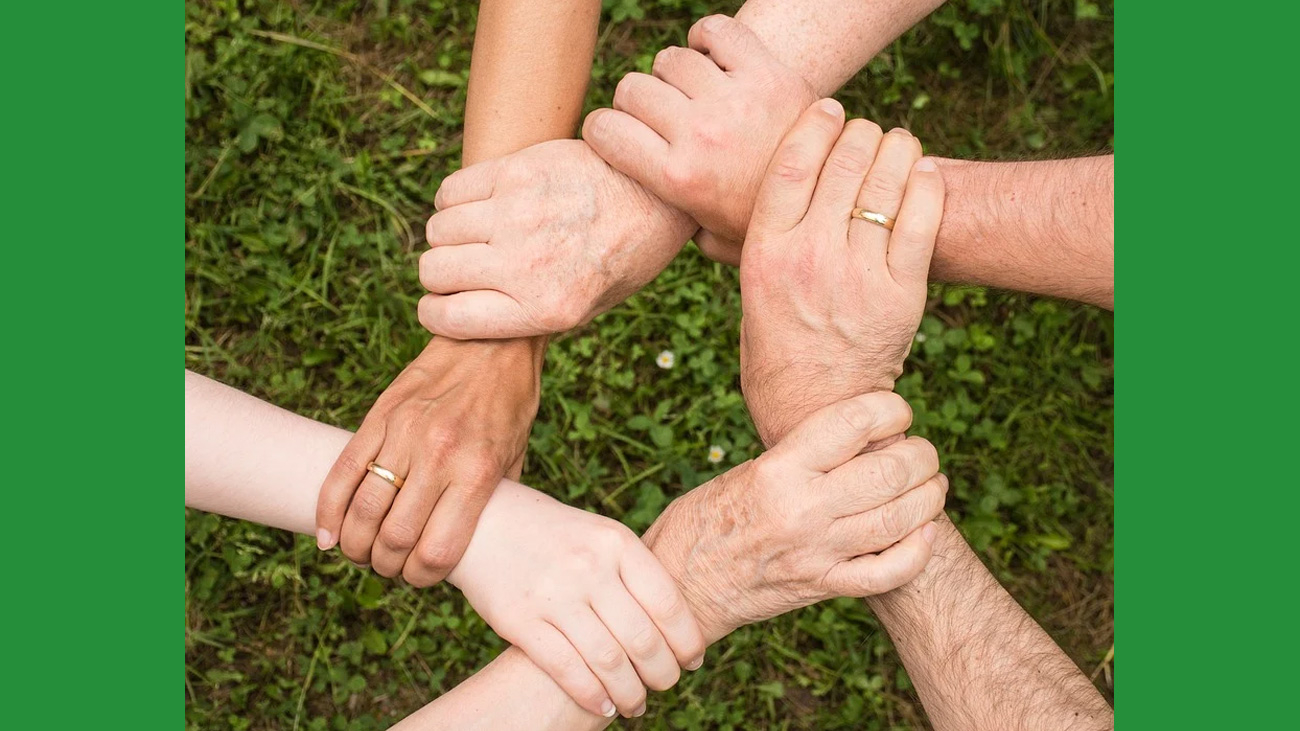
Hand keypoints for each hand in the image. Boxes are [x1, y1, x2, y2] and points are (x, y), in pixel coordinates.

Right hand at [315, 337, 541, 584]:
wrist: (492, 340)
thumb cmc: (510, 404)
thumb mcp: (515, 457)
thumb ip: (492, 502)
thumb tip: (473, 546)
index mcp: (476, 473)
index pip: (436, 551)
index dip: (422, 578)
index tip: (420, 578)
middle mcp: (438, 456)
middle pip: (394, 537)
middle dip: (386, 566)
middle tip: (389, 567)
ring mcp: (404, 434)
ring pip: (363, 509)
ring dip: (356, 544)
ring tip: (361, 552)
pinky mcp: (380, 416)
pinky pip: (343, 471)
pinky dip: (328, 510)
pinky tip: (328, 534)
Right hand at [418, 139, 695, 338]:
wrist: (658, 195)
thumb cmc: (622, 256)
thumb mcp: (587, 308)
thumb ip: (528, 316)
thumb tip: (465, 315)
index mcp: (546, 309)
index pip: (448, 318)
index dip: (435, 313)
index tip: (441, 305)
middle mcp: (527, 264)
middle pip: (434, 271)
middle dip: (440, 274)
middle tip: (463, 268)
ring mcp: (519, 214)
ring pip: (438, 230)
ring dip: (448, 236)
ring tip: (475, 235)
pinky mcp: (517, 171)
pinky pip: (451, 191)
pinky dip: (453, 201)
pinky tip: (479, 205)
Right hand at [448, 481, 705, 718]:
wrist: (483, 521)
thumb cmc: (555, 534)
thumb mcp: (600, 535)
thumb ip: (633, 572)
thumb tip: (676, 626)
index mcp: (617, 542)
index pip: (668, 604)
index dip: (687, 641)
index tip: (692, 660)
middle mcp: (589, 567)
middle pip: (643, 639)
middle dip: (662, 674)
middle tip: (665, 686)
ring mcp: (553, 594)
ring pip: (608, 662)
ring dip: (630, 693)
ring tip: (636, 704)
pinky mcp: (520, 620)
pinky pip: (566, 669)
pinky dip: (592, 696)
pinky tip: (604, 706)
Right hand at [583, 14, 817, 264]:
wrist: (836, 197)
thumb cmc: (767, 222)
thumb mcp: (716, 242)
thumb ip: (678, 230)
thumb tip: (648, 223)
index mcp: (678, 178)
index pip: (604, 130)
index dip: (603, 130)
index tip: (616, 136)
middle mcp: (700, 134)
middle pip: (633, 89)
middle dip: (636, 103)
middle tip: (658, 118)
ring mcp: (734, 100)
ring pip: (670, 60)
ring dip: (674, 74)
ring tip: (691, 94)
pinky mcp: (767, 72)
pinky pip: (716, 31)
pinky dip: (707, 38)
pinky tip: (712, 59)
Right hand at [642, 392, 945, 641]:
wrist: (680, 585)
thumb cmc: (706, 518)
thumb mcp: (748, 471)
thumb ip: (801, 456)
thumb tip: (862, 437)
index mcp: (778, 469)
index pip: (854, 423)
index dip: (891, 409)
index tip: (897, 411)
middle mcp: (801, 509)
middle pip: (889, 471)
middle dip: (921, 455)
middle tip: (922, 452)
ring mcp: (816, 552)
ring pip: (899, 519)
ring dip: (929, 497)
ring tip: (932, 484)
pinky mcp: (822, 587)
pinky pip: (888, 572)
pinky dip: (918, 551)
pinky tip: (924, 532)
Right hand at [739, 99, 942, 445]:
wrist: (815, 410)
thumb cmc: (776, 348)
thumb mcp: (749, 291)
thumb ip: (755, 240)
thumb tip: (756, 186)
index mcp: (765, 252)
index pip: (792, 163)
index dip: (815, 124)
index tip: (829, 108)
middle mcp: (810, 257)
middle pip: (843, 163)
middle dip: (860, 133)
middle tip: (867, 131)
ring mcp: (858, 275)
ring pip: (886, 183)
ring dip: (897, 150)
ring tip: (898, 144)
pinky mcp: (900, 295)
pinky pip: (921, 221)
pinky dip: (927, 186)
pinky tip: (924, 173)